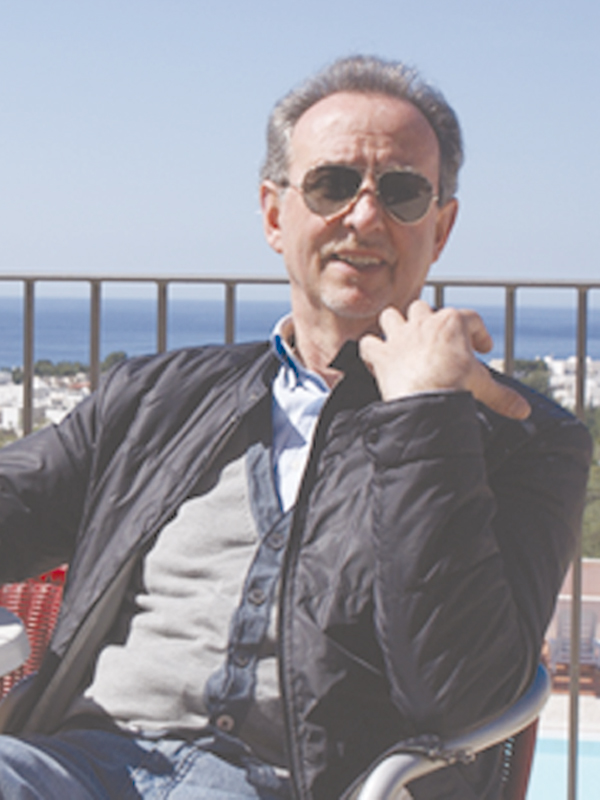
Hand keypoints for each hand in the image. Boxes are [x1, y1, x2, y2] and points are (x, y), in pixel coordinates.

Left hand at [359, 301, 530, 419]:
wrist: (426, 399)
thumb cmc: (456, 386)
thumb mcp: (483, 387)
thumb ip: (503, 396)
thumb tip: (524, 411)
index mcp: (453, 323)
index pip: (470, 319)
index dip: (479, 332)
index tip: (482, 348)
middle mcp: (424, 322)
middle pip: (423, 308)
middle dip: (429, 321)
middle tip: (436, 341)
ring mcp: (399, 335)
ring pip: (392, 315)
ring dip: (395, 325)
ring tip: (403, 340)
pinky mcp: (381, 353)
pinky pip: (367, 343)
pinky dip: (370, 350)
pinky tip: (376, 358)